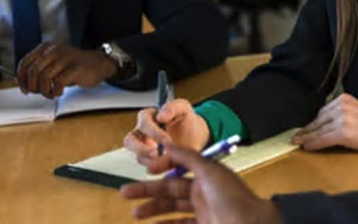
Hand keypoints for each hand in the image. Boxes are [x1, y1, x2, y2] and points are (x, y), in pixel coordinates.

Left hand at [16, 42, 117, 98]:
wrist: (98, 64)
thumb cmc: (74, 65)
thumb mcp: (53, 64)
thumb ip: (38, 69)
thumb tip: (19, 81)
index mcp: (47, 48)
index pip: (25, 62)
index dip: (21, 78)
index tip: (24, 88)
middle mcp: (54, 50)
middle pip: (33, 71)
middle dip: (33, 86)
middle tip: (38, 92)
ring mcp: (65, 58)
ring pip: (44, 77)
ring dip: (44, 91)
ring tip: (50, 93)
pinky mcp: (75, 68)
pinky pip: (58, 82)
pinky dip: (55, 91)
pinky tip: (58, 92)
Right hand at [120, 144, 281, 223]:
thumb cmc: (233, 198)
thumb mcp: (210, 170)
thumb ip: (188, 156)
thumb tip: (169, 144)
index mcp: (206, 176)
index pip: (179, 169)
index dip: (162, 168)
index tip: (146, 170)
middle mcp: (203, 193)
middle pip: (170, 191)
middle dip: (148, 191)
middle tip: (125, 193)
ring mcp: (203, 213)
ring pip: (172, 211)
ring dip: (153, 211)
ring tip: (135, 213)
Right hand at [124, 99, 210, 168]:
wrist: (196, 136)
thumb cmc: (186, 120)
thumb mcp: (183, 108)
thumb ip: (172, 107)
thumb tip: (160, 115)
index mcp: (149, 117)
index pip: (143, 121)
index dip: (152, 131)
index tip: (166, 139)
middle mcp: (143, 133)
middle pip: (130, 141)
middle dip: (141, 149)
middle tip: (156, 153)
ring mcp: (146, 149)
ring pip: (138, 156)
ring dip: (150, 160)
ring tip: (165, 161)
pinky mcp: (153, 162)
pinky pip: (149, 167)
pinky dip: (158, 168)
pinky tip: (168, 167)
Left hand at [292, 93, 357, 154]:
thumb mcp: (357, 112)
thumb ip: (341, 114)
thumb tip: (323, 125)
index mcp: (344, 99)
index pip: (323, 112)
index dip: (313, 122)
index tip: (304, 128)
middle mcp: (342, 106)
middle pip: (319, 120)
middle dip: (308, 129)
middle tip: (297, 136)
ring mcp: (342, 118)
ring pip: (319, 130)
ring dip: (308, 137)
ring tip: (299, 142)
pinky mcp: (343, 132)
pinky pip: (323, 139)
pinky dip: (314, 144)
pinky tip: (307, 147)